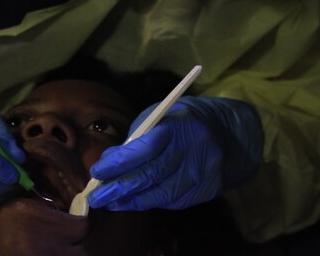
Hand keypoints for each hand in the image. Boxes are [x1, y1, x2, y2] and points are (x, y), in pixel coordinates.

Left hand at [87, 96, 262, 210]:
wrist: (223, 130)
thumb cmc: (179, 121)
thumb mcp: (157, 117)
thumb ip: (135, 139)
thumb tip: (108, 164)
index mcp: (178, 124)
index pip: (145, 147)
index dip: (119, 162)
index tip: (97, 172)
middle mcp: (194, 148)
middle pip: (152, 174)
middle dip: (120, 188)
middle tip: (96, 197)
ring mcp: (204, 170)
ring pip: (163, 194)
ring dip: (132, 200)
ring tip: (111, 202)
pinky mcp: (209, 188)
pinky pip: (175, 201)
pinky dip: (152, 201)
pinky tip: (135, 201)